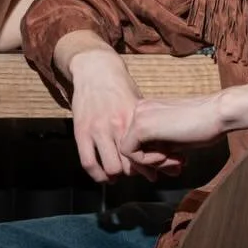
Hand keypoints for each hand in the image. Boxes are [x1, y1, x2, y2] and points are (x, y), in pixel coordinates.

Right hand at [67, 49, 143, 182]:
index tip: (154, 172)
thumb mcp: (139, 104)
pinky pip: (88, 162)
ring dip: (117, 175)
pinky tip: (105, 177)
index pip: (147, 152)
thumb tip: (166, 149)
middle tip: (137, 173)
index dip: (152, 167)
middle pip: (131, 164)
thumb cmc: (121, 88)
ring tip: (120, 176)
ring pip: (111, 167)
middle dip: (136, 172)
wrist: (96, 70)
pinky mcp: (81, 131)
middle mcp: (117, 126)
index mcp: (134, 119)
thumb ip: (147, 126)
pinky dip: (98, 175)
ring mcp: (98, 129)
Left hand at [116, 93, 226, 179]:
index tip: (170, 164)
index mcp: (147, 109)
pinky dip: (147, 161)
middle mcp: (139, 109)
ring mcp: (138, 116)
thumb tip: (148, 171)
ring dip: (151, 163)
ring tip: (175, 160)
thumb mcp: (174, 141)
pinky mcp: (141, 126)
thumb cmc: (203, 126)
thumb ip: (158, 151)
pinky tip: (168, 156)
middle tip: (173, 168)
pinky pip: (130, 152)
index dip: (149, 159)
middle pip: (129, 146)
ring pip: (128, 151)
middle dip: (150, 163)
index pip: (134, 141)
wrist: (218, 113)